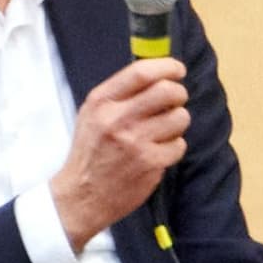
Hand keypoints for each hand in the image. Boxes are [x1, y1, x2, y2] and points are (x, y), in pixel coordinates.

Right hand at [52, 57, 188, 246]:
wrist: (83, 195)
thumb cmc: (91, 151)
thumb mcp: (92, 114)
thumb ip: (119, 94)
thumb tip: (157, 74)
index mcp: (101, 102)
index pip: (140, 72)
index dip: (166, 67)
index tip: (177, 70)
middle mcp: (117, 119)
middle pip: (167, 91)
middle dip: (179, 93)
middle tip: (176, 100)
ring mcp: (135, 142)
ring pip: (179, 117)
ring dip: (178, 121)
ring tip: (165, 129)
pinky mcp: (150, 163)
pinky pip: (179, 144)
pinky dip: (174, 147)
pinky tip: (159, 152)